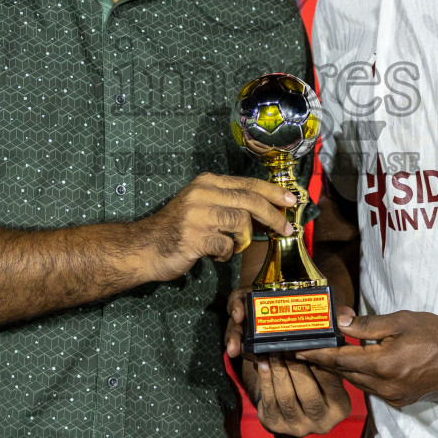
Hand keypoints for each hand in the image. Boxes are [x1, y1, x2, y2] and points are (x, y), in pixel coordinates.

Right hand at [139, 174, 295, 282]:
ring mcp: (198, 214)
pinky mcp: (195, 236)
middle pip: (250, 200)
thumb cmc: (177, 229)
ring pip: (241, 222)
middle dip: (273, 216)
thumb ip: (228, 203)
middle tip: (286, 229)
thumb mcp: (201, 205)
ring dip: (243, 239)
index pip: (248, 183)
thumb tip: (265, 211)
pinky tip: (215, 254)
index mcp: (207, 182)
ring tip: (231, 245)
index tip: (291, 201)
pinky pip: (226, 245)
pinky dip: (226, 253)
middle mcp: (203, 193)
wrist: (145, 247)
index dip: (273, 192)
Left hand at [227, 290, 352, 436]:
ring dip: (278, 370)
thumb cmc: (314, 382)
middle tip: (285, 343)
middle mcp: (323, 422)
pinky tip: (263, 363)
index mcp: (340, 407)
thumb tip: (342, 313)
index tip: (307, 342)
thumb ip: (334, 345)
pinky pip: (270, 401)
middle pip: (307, 391)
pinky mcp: (278, 426)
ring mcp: (300, 427)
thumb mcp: (328, 370)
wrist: (294, 410)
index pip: (331, 380)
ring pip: (287, 396)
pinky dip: (266, 380)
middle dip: (294, 365)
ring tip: (272, 350)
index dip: (318, 360)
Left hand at [297, 309, 437, 407]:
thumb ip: (368, 324)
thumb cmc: (437, 335)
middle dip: (325, 363)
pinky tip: (358, 365)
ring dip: (343, 370)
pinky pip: (373, 389)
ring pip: (358, 383)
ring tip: (326, 357)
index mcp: (382, 364)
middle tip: (305, 351)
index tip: (297, 351)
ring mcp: (393, 397)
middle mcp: (385, 386)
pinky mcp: (401, 400)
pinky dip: (362, 377)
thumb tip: (339, 320)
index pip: (340, 360)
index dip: (317, 356)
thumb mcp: (401, 321)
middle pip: (346, 374)